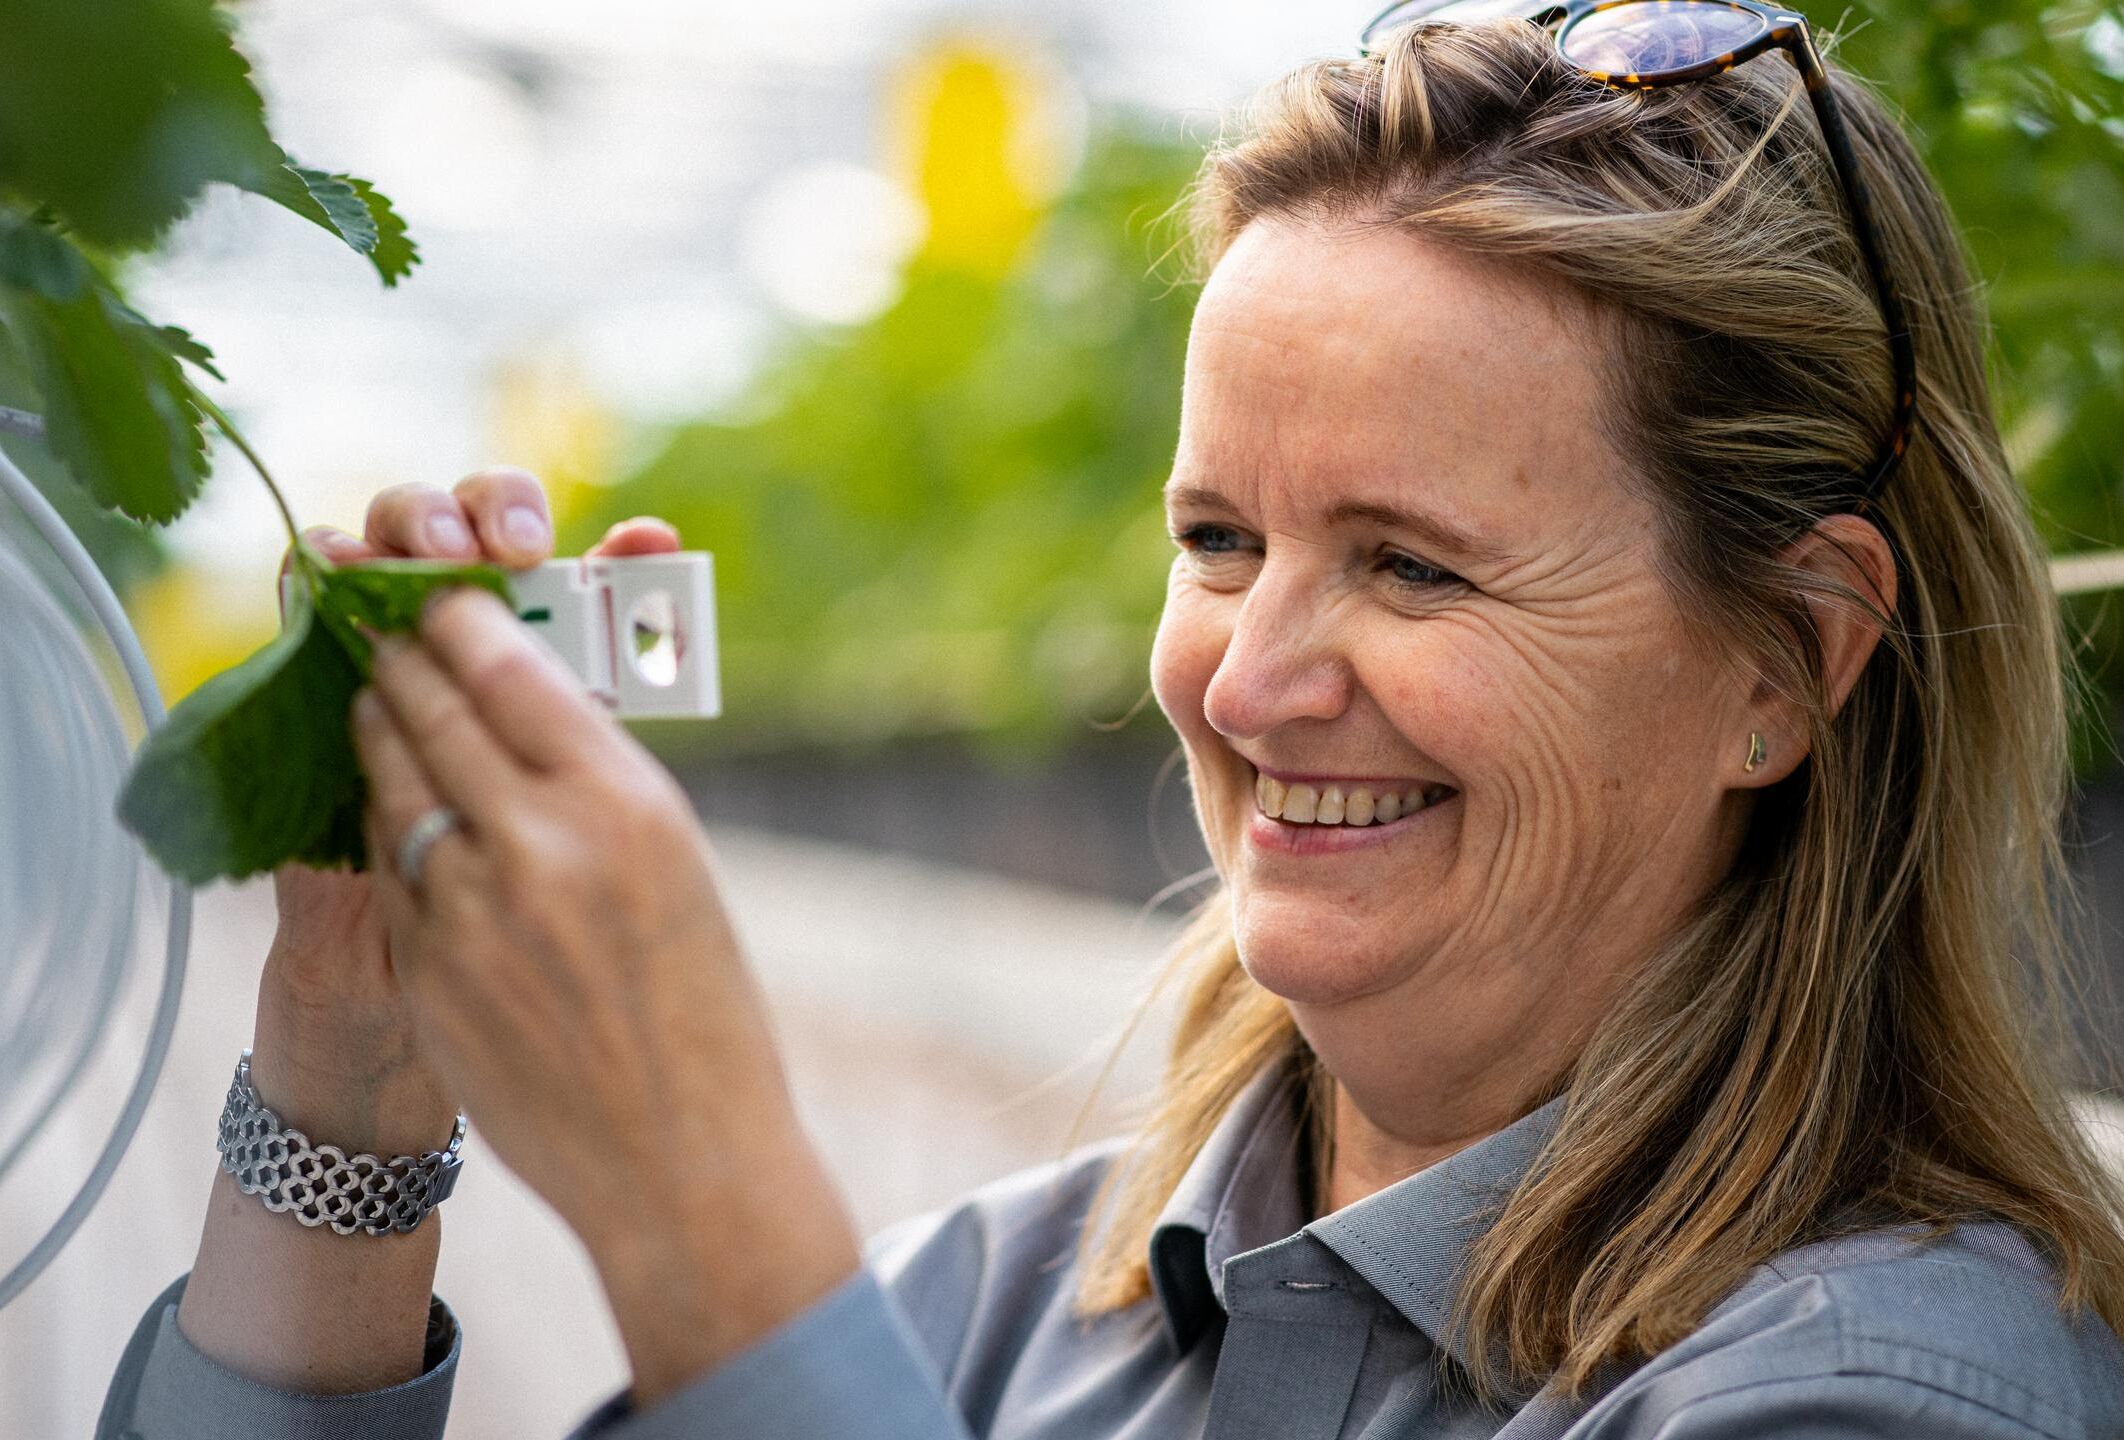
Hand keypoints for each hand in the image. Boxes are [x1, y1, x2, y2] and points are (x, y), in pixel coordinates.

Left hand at [348, 578, 861, 1402]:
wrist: (681, 1160)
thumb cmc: (706, 1014)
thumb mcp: (680, 870)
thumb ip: (602, 790)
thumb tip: (531, 714)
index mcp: (629, 804)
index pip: (512, 670)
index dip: (462, 619)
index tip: (443, 595)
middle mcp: (542, 843)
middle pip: (434, 710)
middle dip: (400, 659)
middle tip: (383, 630)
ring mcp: (470, 909)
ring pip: (393, 781)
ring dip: (377, 728)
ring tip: (373, 699)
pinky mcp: (427, 969)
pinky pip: (390, 867)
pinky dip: (386, 821)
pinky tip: (390, 805)